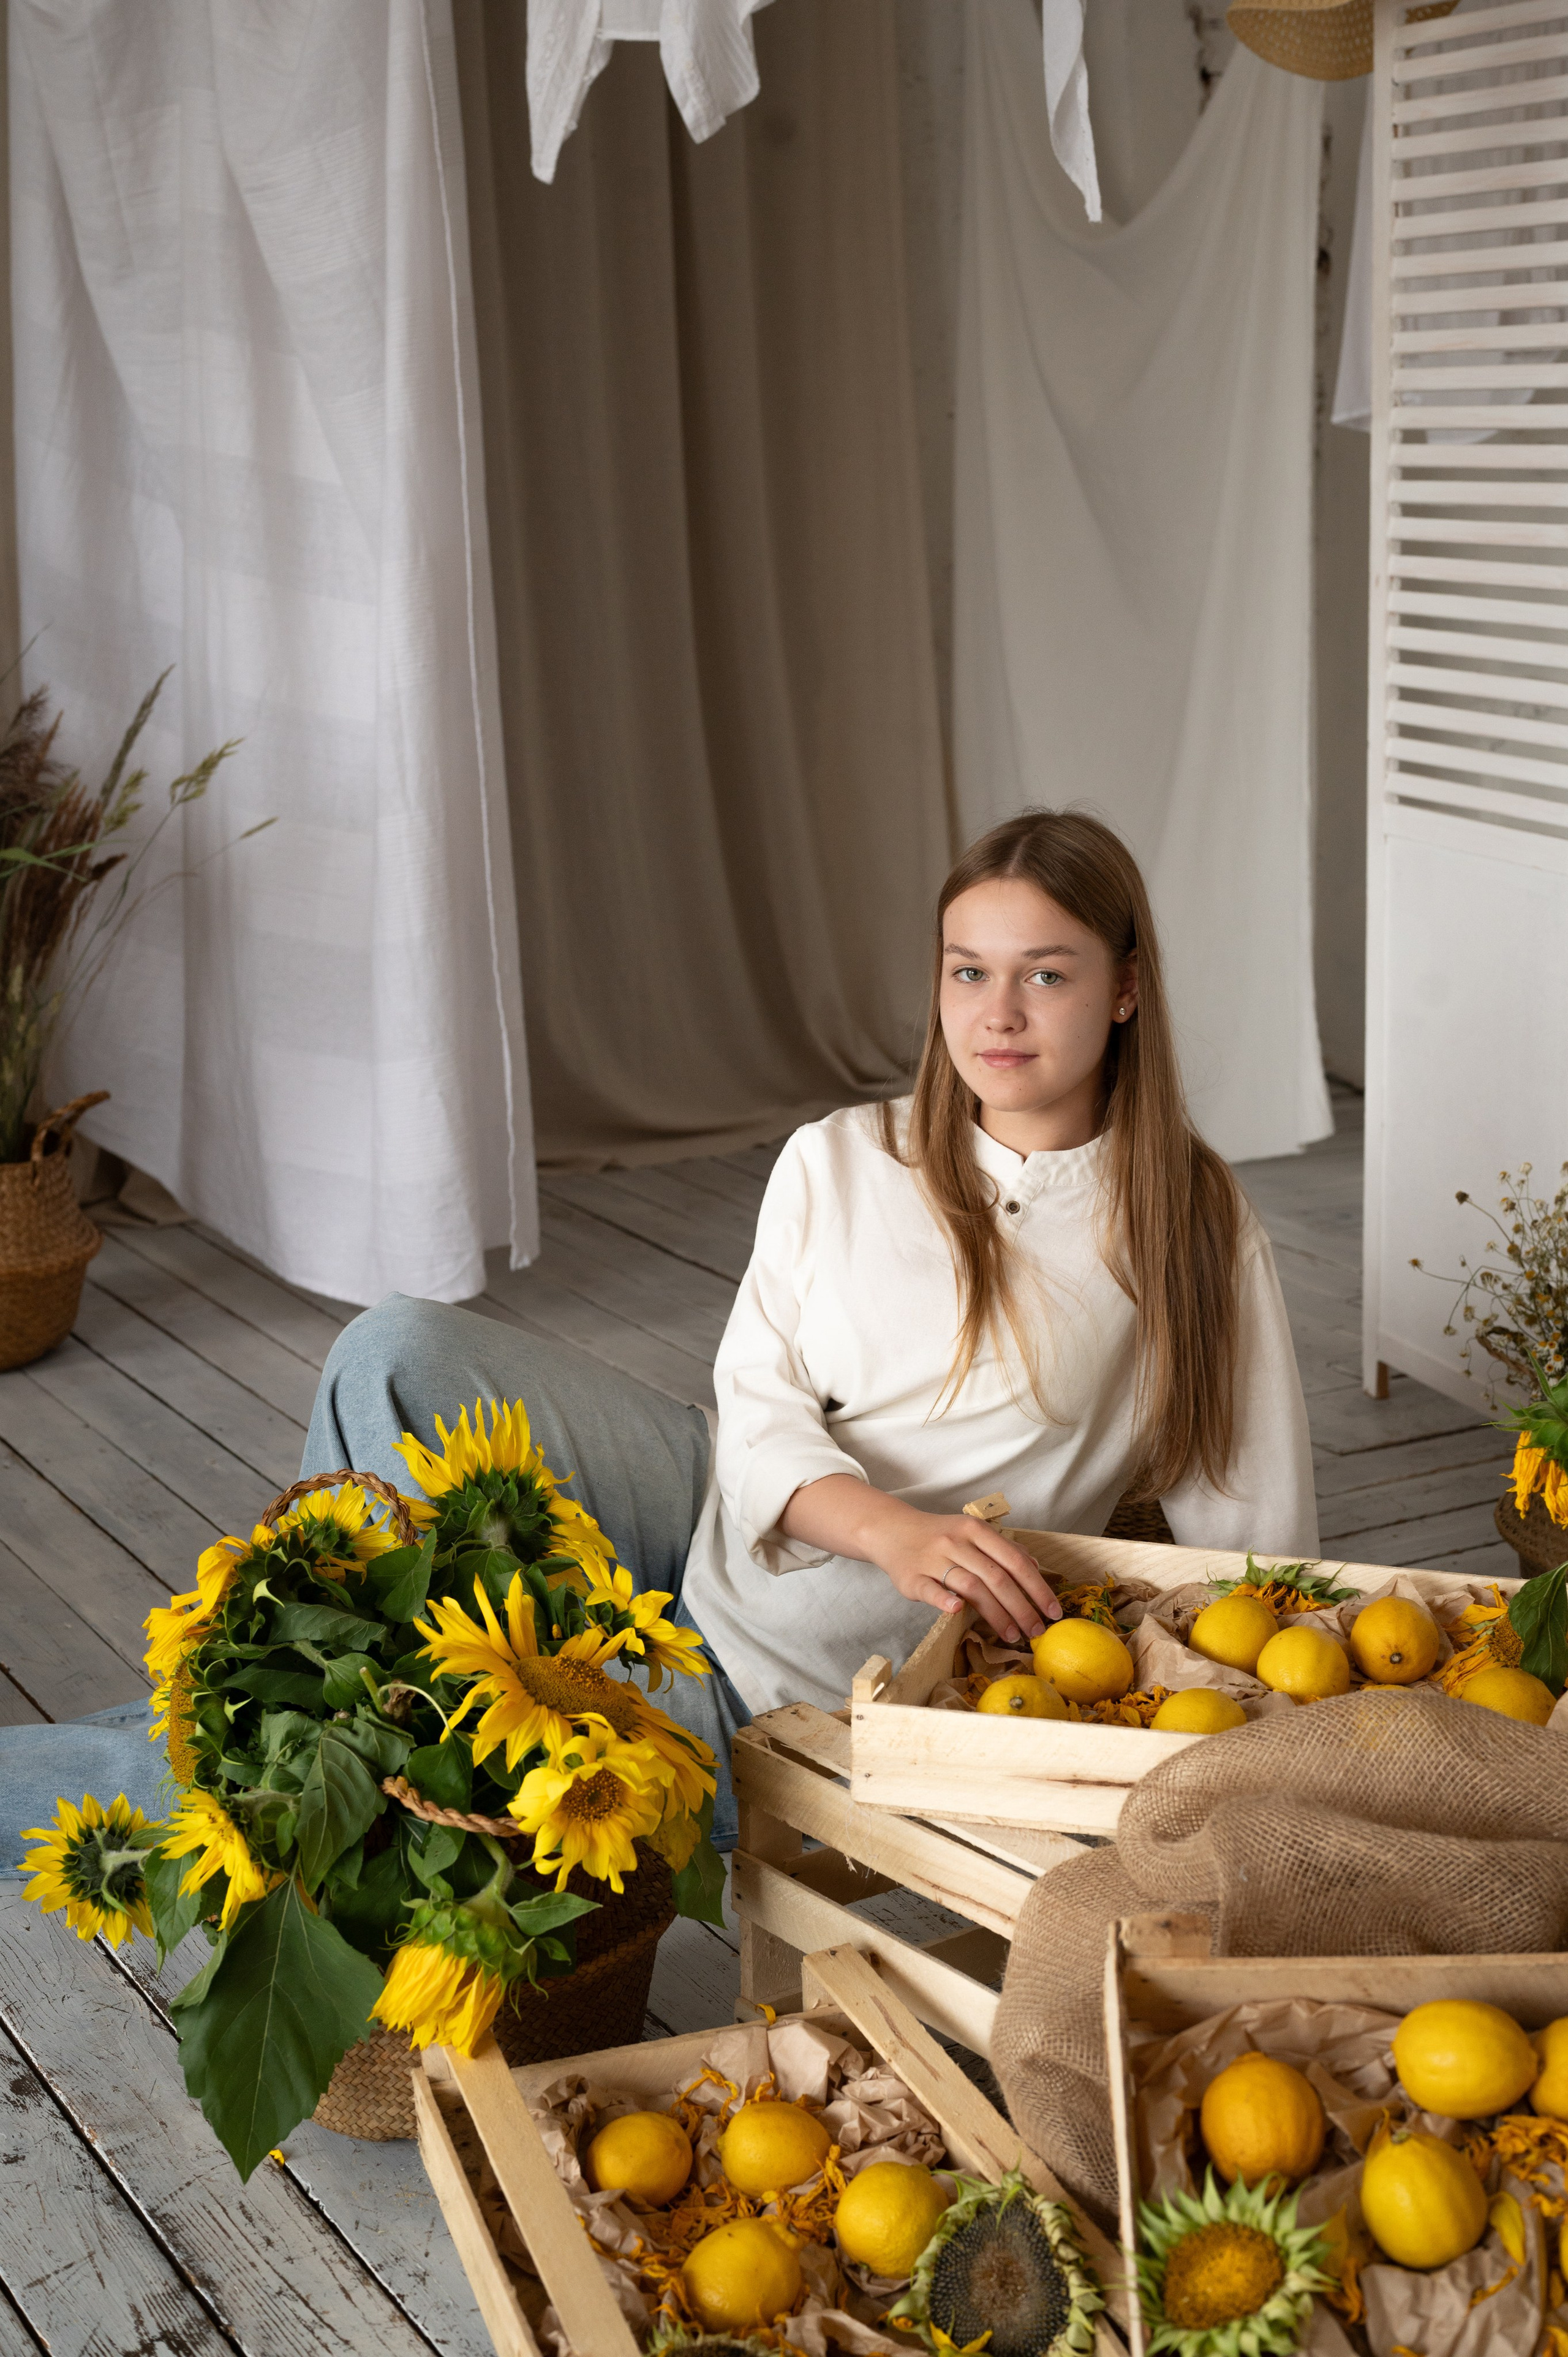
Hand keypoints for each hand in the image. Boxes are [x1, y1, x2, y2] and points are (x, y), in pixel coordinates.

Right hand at [779, 1476, 1061, 1644]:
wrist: (891, 1530)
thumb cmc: (938, 1536)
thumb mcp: (971, 1533)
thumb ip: (1002, 1549)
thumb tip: (1035, 1566)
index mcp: (975, 1530)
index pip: (1014, 1560)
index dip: (1037, 1587)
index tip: (1053, 1610)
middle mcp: (956, 1542)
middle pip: (997, 1577)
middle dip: (1022, 1607)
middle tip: (1037, 1631)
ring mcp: (933, 1559)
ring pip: (971, 1586)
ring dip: (996, 1614)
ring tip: (1013, 1635)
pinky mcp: (912, 1577)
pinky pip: (931, 1590)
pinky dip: (945, 1600)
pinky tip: (958, 1612)